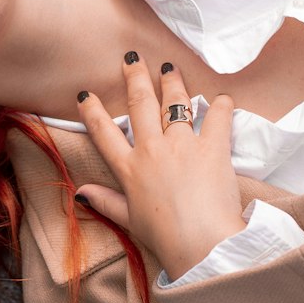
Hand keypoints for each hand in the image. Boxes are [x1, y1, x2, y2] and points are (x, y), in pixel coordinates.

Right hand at [75, 54, 246, 281]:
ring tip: (170, 68)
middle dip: (135, 78)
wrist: (201, 243)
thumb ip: (105, 201)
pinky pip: (218, 117)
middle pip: (139, 104)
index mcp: (129, 168)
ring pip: (175, 103)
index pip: (104, 132)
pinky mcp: (212, 148)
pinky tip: (223, 98)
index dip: (93, 111)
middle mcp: (152, 150)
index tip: (86, 95)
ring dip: (172, 82)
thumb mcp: (129, 220)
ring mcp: (182, 145)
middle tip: (133, 59)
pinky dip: (222, 106)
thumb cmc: (165, 237)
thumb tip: (80, 192)